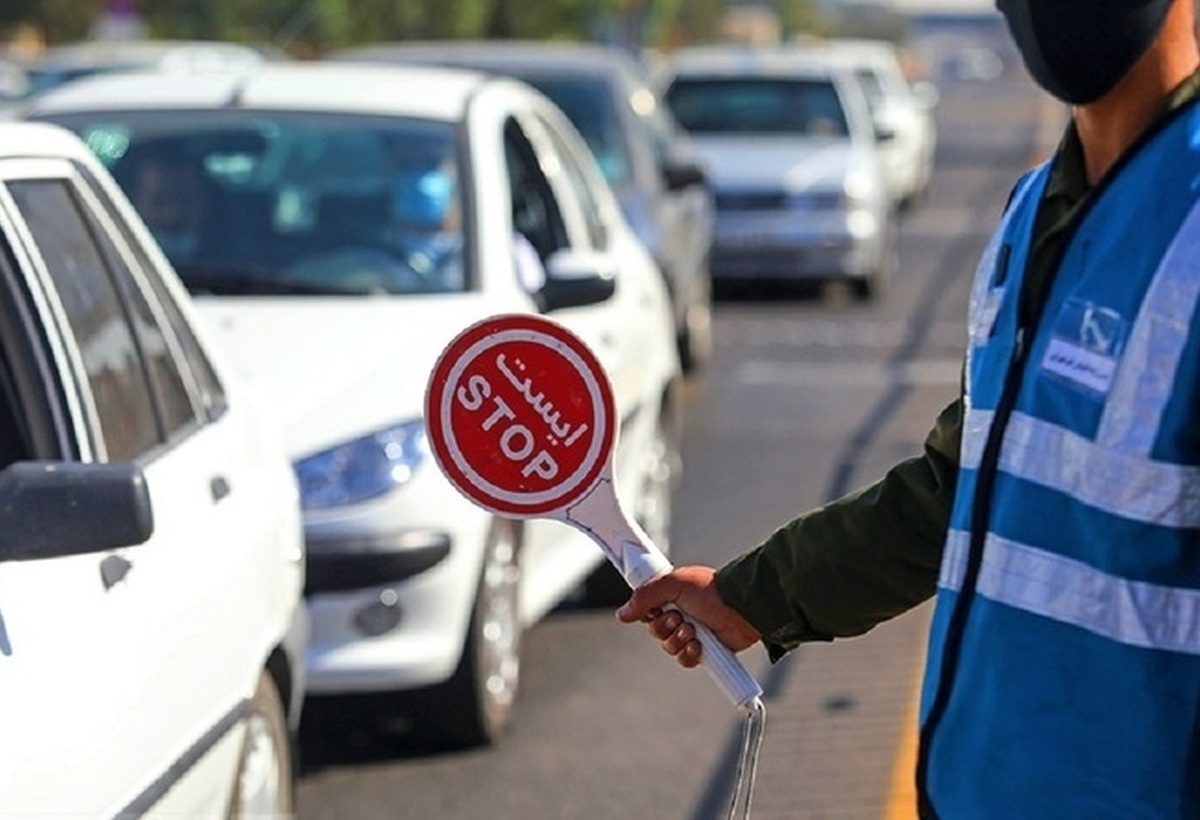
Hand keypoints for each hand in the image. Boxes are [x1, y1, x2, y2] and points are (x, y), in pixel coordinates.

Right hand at [616, 565, 760, 668]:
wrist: (741, 608)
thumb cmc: (711, 590)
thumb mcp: (673, 584)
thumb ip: (644, 596)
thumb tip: (621, 613)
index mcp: (672, 596)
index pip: (647, 609)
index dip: (648, 612)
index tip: (655, 609)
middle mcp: (680, 614)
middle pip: (655, 630)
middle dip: (664, 627)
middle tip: (679, 618)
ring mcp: (692, 633)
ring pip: (668, 647)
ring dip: (678, 640)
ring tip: (693, 631)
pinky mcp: (704, 650)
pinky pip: (684, 660)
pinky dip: (689, 655)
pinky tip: (699, 646)